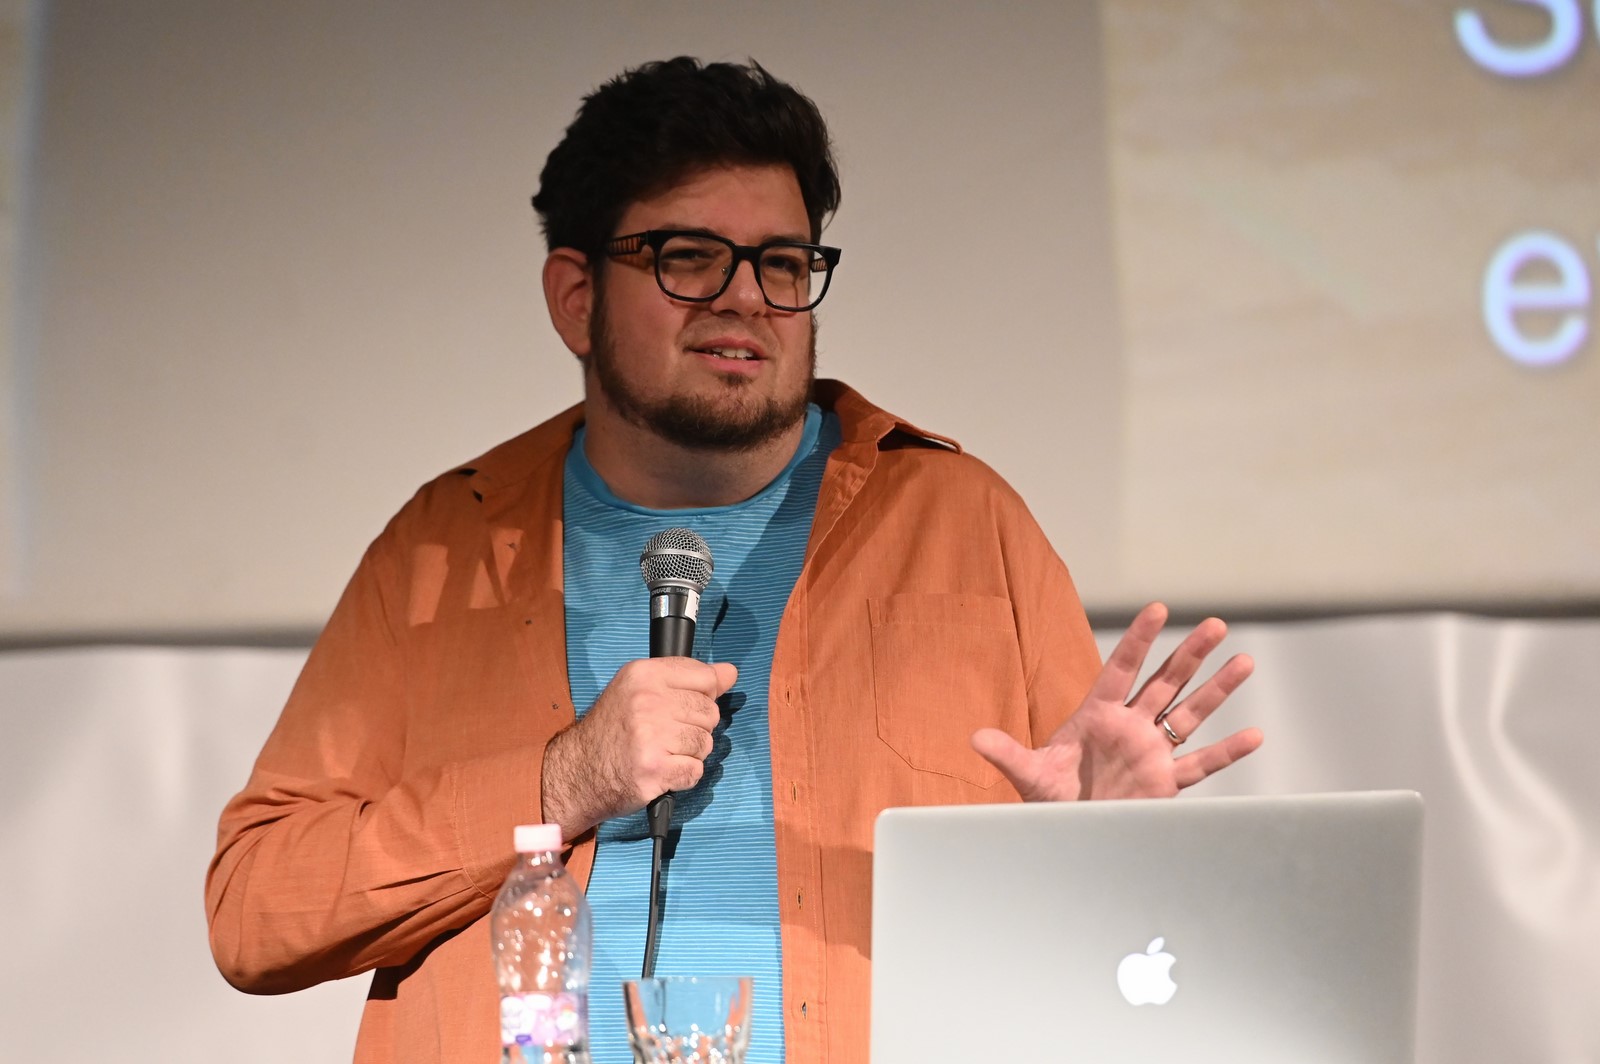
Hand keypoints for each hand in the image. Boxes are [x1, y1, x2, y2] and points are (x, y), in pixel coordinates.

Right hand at [541, 658, 737, 836]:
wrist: (579, 771)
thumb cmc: (613, 730)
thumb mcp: (641, 689)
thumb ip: (687, 678)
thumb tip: (730, 672)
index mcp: (645, 674)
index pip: (706, 677)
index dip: (703, 696)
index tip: (681, 708)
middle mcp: (647, 701)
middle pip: (709, 712)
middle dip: (695, 728)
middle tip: (666, 735)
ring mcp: (650, 736)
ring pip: (706, 743)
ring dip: (690, 754)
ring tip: (663, 753)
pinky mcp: (654, 769)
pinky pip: (695, 770)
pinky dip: (684, 776)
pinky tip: (663, 771)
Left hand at [971, 602, 1259, 800]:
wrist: (1065, 832)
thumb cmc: (1046, 800)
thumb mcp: (1027, 774)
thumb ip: (1007, 753)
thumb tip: (974, 738)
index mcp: (1097, 716)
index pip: (1122, 668)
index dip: (1139, 639)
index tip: (1159, 608)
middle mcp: (1130, 728)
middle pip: (1165, 683)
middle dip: (1190, 654)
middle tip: (1216, 624)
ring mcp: (1151, 753)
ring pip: (1189, 715)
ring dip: (1216, 689)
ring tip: (1244, 660)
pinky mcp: (1165, 784)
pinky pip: (1201, 765)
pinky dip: (1227, 752)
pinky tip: (1254, 735)